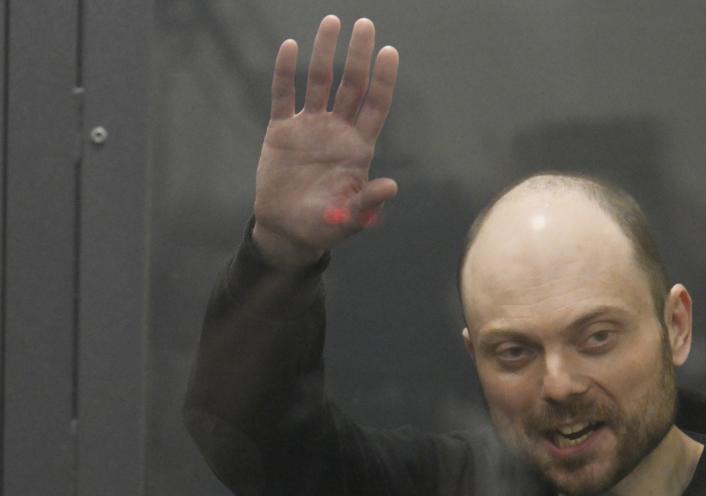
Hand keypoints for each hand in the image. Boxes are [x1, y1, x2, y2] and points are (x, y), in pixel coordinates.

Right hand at [252, 16, 398, 268]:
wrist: (287, 231)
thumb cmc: (325, 226)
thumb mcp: (350, 218)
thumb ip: (368, 201)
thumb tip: (392, 187)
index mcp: (359, 148)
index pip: (375, 105)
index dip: (383, 79)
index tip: (389, 51)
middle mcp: (337, 131)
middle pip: (352, 85)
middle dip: (359, 55)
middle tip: (365, 24)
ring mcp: (310, 127)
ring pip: (320, 82)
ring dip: (326, 52)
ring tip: (332, 21)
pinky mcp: (281, 131)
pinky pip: (284, 95)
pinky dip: (286, 72)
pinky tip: (290, 46)